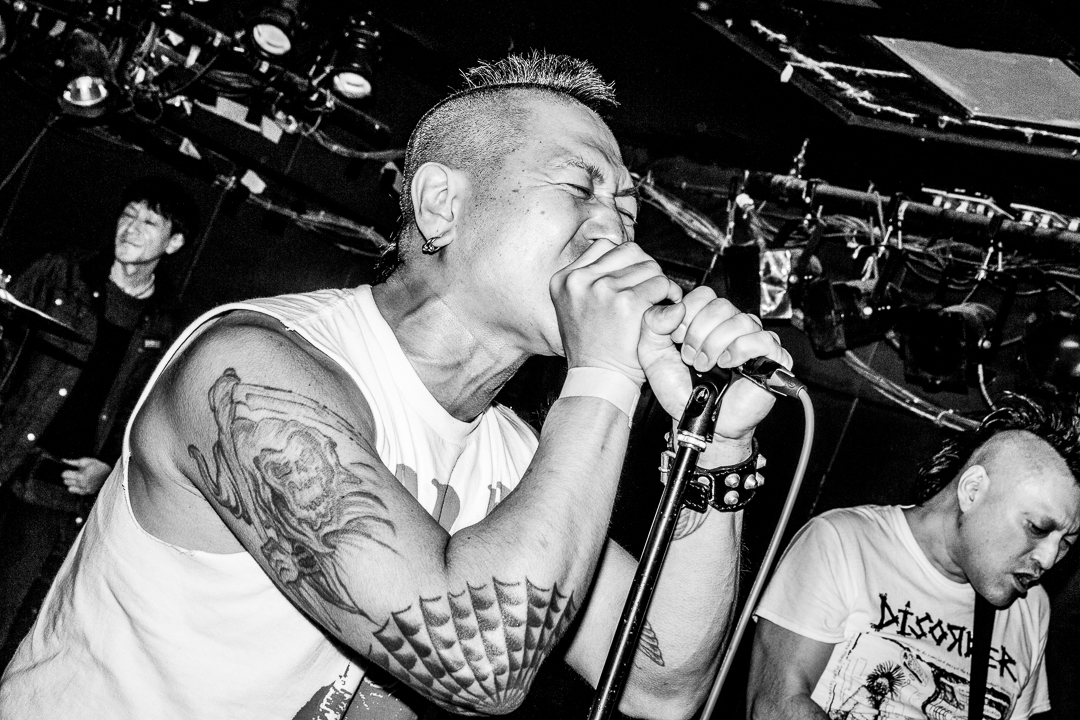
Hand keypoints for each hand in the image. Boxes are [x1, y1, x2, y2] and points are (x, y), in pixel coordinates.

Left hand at [62, 457, 111, 494]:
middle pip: (66, 482)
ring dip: (72, 484)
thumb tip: (63, 461)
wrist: (110, 472)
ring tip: (77, 479)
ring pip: (70, 488)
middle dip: (68, 477)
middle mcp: (82, 484)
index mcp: (81, 476)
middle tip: (74, 474)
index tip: (69, 470)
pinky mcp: (89, 492)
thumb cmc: (98, 465)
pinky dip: (77, 488)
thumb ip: (73, 462)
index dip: (66, 471)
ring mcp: (86, 489)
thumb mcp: (86, 461)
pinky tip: (81, 484)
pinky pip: (77, 493)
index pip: (64, 475)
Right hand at [550, 240, 681, 382]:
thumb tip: (622, 259)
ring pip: (648, 265)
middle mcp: (579, 280)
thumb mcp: (576, 309)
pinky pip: (659, 284)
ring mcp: (602, 289)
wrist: (598, 382)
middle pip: (629, 251)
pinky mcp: (626, 303)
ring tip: (657, 301)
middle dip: (645, 269)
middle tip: (650, 291)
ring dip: (659, 282)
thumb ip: (591, 282)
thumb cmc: (592, 351)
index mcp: (563, 280)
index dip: (626, 262)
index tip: (633, 280)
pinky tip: (665, 309)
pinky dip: (669, 295)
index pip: (604, 247)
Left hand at [638, 287, 791, 440]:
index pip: (704, 295)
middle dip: (699, 333)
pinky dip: (740, 351)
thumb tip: (675, 307)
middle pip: (721, 306)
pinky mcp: (772, 357)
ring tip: (706, 366)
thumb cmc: (680, 389)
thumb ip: (652, 324)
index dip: (688, 313)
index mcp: (708, 321)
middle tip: (690, 357)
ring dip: (716, 345)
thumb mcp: (652, 354)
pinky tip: (727, 365)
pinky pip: (762, 339)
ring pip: (740, 321)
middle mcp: (732, 326)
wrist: (697, 420)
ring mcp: (753, 340)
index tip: (677, 337)